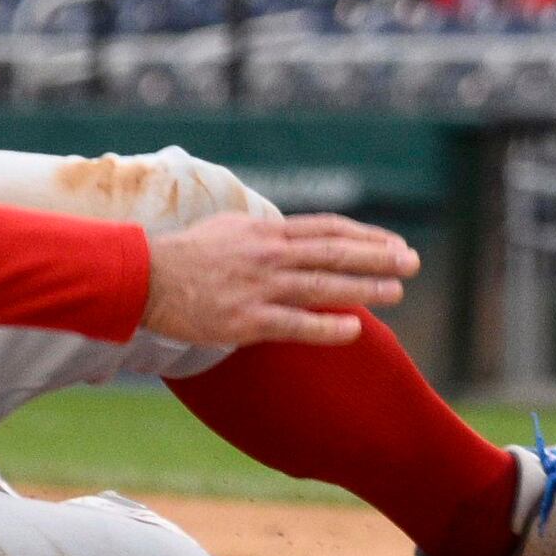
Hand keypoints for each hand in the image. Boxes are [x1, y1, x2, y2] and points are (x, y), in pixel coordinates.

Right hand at [140, 207, 418, 350]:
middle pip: (335, 253)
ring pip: (323, 286)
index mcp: (268, 232)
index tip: (394, 244)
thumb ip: (267, 231)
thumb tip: (293, 232)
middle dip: (378, 257)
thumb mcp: (231, 227)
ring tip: (397, 292)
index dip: (366, 236)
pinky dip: (327, 326)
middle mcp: (269, 255)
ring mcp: (259, 287)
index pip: (329, 229)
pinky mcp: (245, 321)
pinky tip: (354, 329)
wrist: (143, 278)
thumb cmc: (187, 253)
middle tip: (412, 262)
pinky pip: (295, 324)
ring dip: (364, 288)